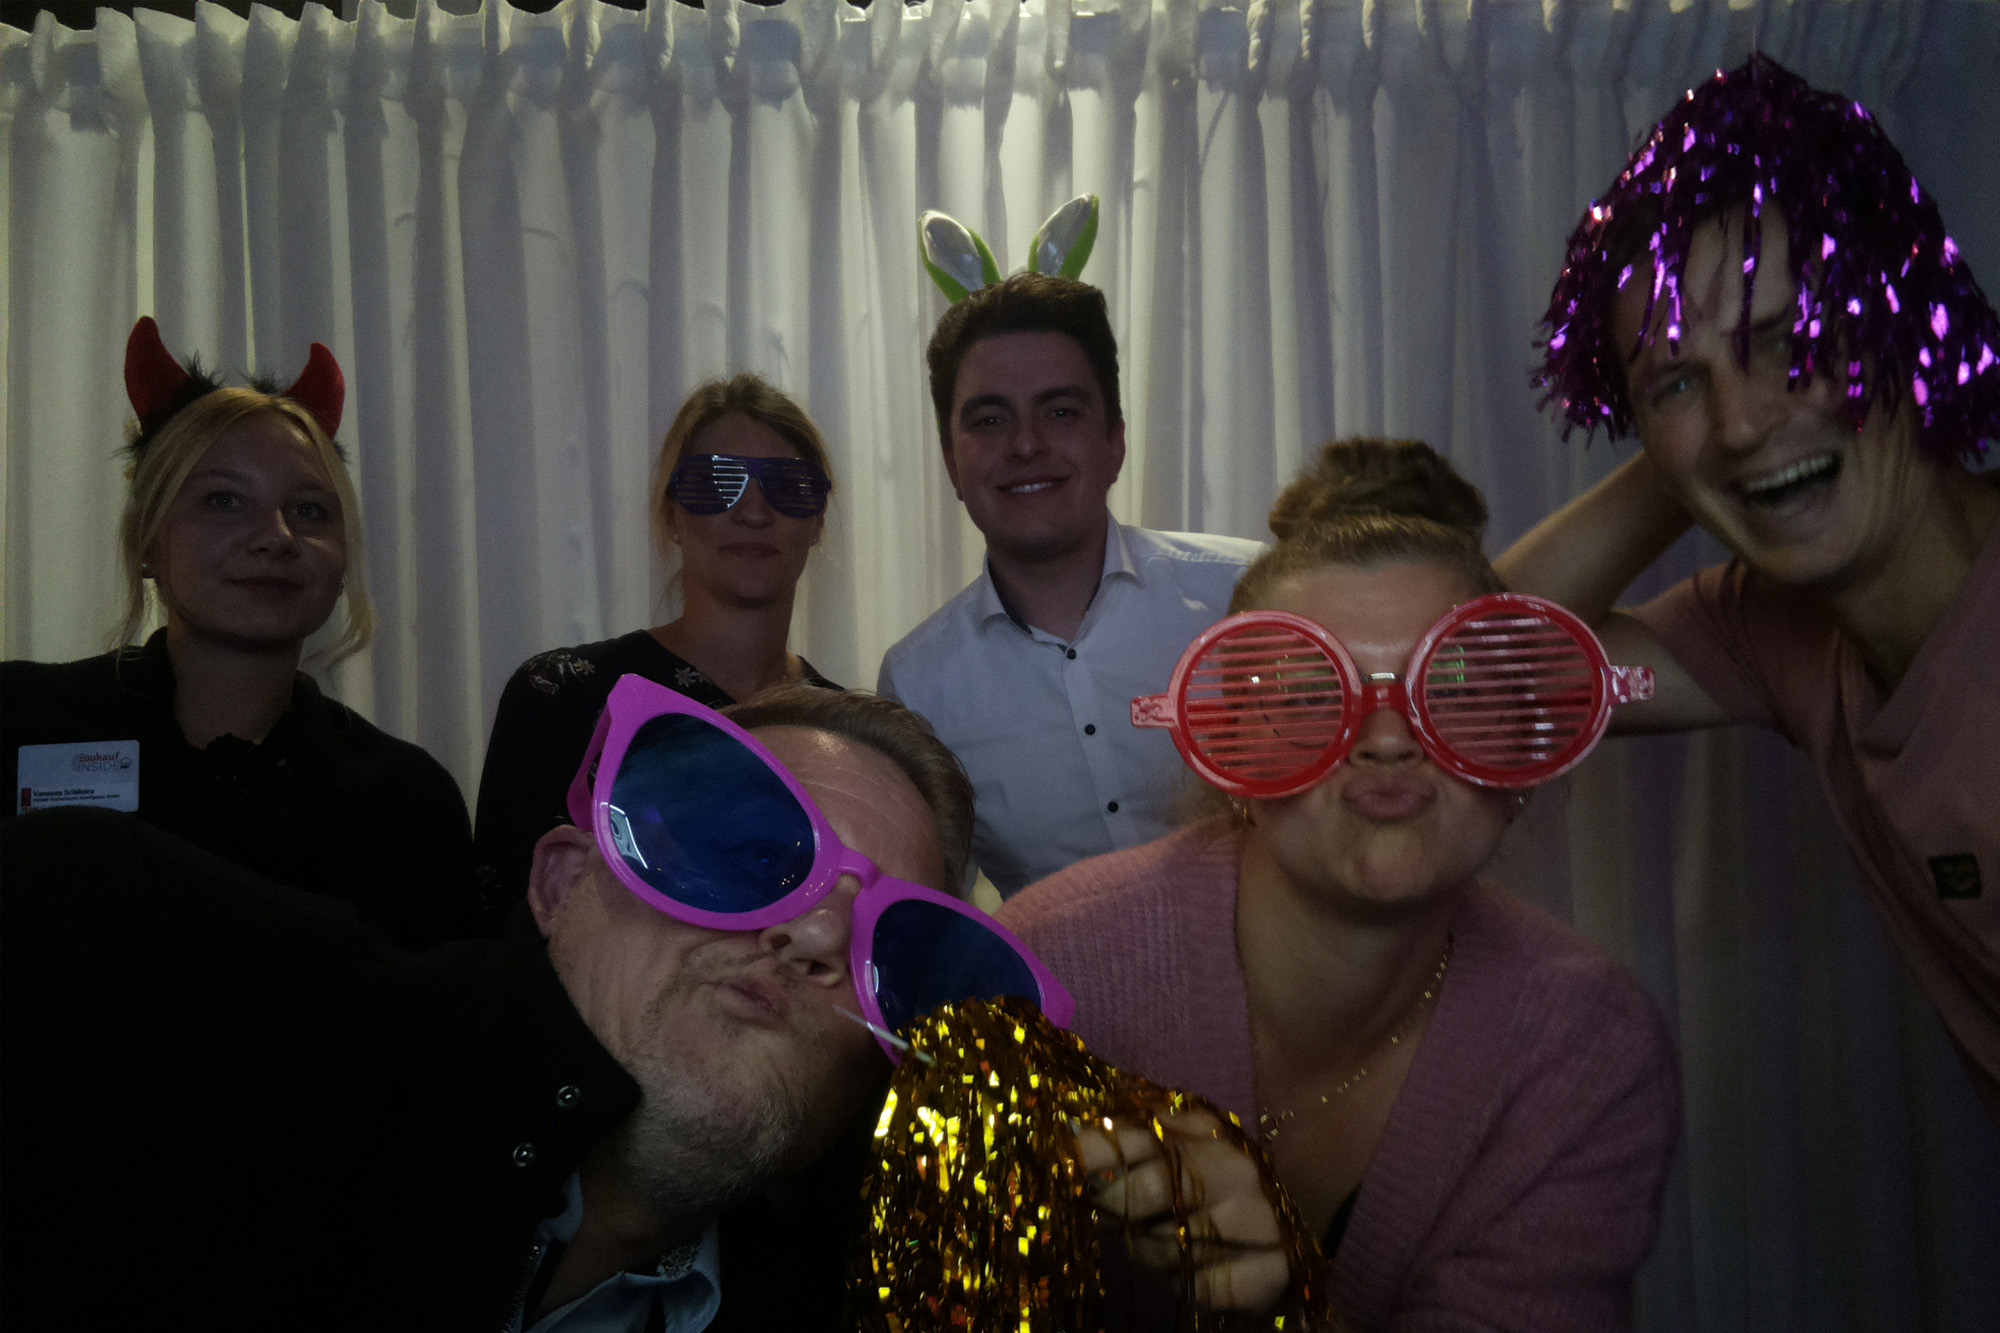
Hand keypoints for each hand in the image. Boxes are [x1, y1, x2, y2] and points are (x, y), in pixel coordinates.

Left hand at [1075, 1110, 1290, 1312]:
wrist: (1292, 1238)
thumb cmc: (1215, 1195)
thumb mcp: (1181, 1156)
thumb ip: (1134, 1144)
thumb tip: (1072, 1137)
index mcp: (1206, 1132)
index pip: (1137, 1133)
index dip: (1092, 1151)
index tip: (1061, 1168)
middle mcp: (1236, 1168)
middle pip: (1151, 1188)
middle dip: (1121, 1211)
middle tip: (1120, 1219)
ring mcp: (1260, 1217)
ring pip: (1170, 1247)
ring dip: (1155, 1256)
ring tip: (1172, 1246)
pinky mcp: (1274, 1269)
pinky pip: (1202, 1287)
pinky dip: (1190, 1288)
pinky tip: (1203, 1272)